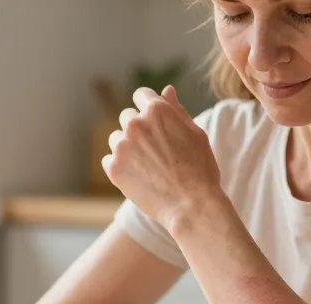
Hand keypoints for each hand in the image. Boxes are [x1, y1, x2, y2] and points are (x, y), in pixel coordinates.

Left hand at [102, 86, 223, 228]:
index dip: (149, 107)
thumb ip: (177, 110)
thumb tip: (166, 90)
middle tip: (156, 151)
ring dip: (127, 147)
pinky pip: (109, 160)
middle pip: (128, 117)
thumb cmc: (200, 170)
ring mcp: (121, 146)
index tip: (156, 123)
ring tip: (148, 166)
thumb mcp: (195, 134)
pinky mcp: (113, 168)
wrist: (191, 206)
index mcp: (157, 110)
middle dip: (139, 129)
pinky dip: (120, 166)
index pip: (142, 95)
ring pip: (116, 138)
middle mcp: (135, 124)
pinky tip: (139, 177)